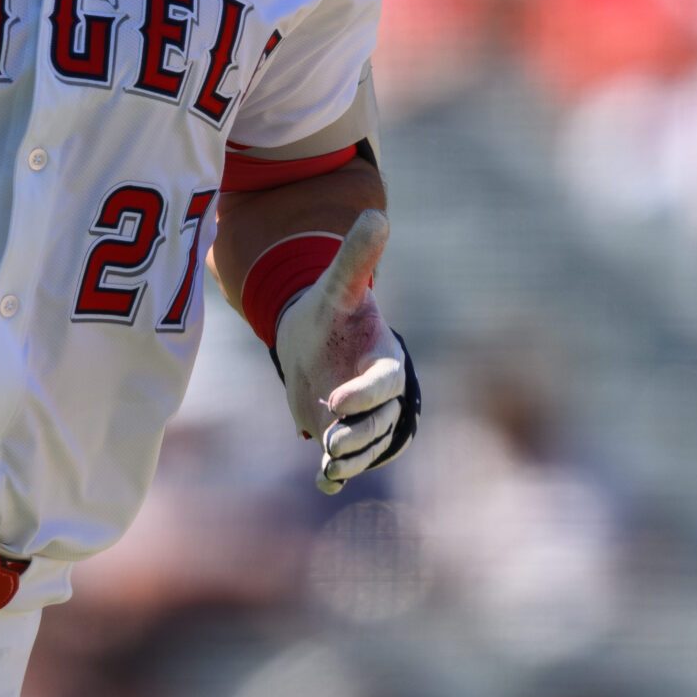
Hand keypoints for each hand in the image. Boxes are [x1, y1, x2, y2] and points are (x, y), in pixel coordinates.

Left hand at [271, 211, 421, 493]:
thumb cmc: (329, 310)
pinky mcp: (340, 435)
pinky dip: (337, 477)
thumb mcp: (337, 286)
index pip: (385, 381)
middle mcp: (376, 393)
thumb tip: (374, 210)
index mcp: (381, 357)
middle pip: (381, 422)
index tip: (336, 402)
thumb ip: (356, 256)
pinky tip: (324, 485)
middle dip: (361, 436)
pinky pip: (347, 462)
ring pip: (367, 446)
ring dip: (351, 459)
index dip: (366, 393)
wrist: (311, 339)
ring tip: (328, 466)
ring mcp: (361, 419)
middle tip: (331, 444)